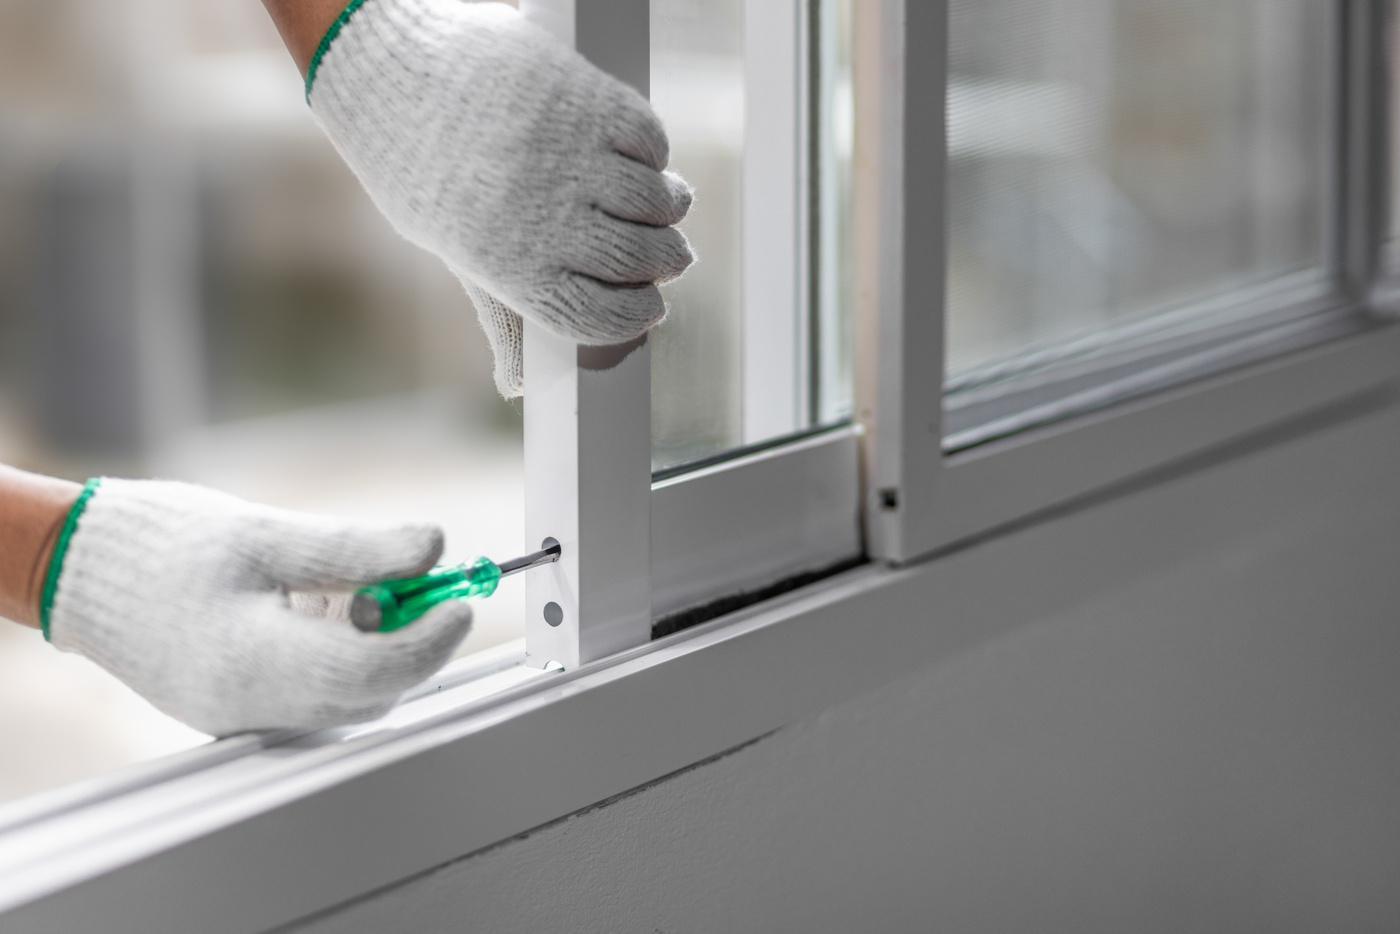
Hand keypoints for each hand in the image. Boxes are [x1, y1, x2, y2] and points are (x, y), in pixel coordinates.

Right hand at [47, 479, 471, 735]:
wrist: (78, 570)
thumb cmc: (160, 546)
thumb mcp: (267, 533)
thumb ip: (356, 547)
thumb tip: (432, 549)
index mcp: (254, 663)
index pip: (374, 672)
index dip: (429, 637)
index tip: (461, 599)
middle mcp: (252, 707)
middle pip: (369, 692)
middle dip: (409, 637)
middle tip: (421, 581)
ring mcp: (244, 715)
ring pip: (347, 696)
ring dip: (376, 644)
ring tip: (352, 585)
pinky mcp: (241, 707)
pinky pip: (316, 693)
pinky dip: (341, 653)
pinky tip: (322, 606)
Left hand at [307, 0, 694, 396]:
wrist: (394, 63)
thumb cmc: (419, 163)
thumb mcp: (452, 244)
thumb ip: (498, 304)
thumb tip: (512, 385)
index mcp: (512, 268)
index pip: (602, 316)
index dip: (636, 316)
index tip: (648, 307)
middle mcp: (549, 221)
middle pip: (642, 261)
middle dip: (666, 263)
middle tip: (670, 256)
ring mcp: (574, 160)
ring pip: (658, 202)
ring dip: (670, 208)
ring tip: (665, 204)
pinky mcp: (590, 103)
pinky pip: (651, 143)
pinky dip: (655, 155)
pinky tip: (642, 158)